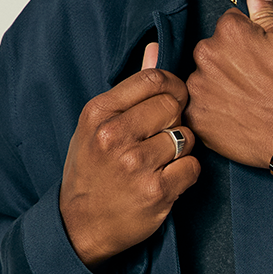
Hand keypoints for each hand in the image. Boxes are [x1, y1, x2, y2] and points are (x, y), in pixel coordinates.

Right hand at [59, 43, 199, 266]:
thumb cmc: (92, 170)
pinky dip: (186, 174)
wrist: (79, 225)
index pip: (153, 79)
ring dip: (182, 149)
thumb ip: (131, 89)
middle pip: (173, 105)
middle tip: (163, 136)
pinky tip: (168, 179)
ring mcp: (135, 164)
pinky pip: (192, 167)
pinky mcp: (155, 191)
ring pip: (186, 136)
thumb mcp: (98, 125)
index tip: (172, 101)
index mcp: (99, 113)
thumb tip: (156, 48)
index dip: (172, 87)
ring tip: (161, 161)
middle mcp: (115, 136)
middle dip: (177, 119)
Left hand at [186, 0, 272, 183]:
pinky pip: (197, 106)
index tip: (258, 56)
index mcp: (229, 30)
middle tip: (253, 80)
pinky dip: (211, 110)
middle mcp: (206, 54)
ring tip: (244, 100)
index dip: (246, 39)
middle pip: (211, 50)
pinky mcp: (196, 116)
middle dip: (227, 60)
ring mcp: (198, 87)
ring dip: (216, 85)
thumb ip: (265, 12)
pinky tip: (233, 115)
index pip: (229, 24)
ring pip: (202, 78)